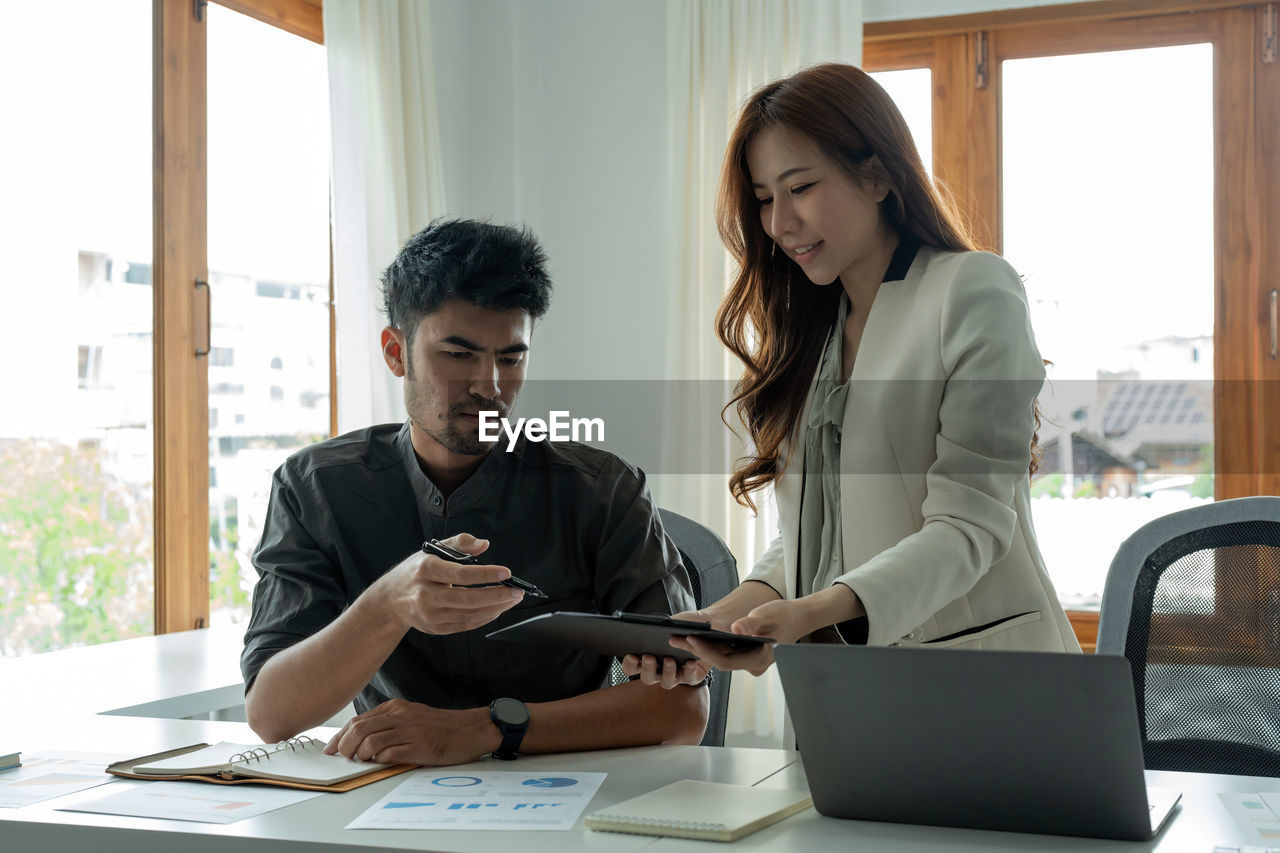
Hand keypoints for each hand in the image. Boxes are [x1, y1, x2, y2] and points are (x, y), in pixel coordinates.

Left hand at [323, 698, 496, 765]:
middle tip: (343, 759)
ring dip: (361, 756)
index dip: (340, 736)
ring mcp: (409, 731)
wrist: (470, 729)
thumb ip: (388, 724)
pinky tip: (383, 763)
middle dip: (344, 747)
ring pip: (370, 742)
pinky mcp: (419, 747)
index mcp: (395, 708)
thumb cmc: (440, 726)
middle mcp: (400, 716)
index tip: (331, 749)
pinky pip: (389, 755)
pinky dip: (380, 761)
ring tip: (364, 762)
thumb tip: (361, 740)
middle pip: (359, 730)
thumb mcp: (411, 716)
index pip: (358, 720)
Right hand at [379, 533, 523, 634]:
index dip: (485, 574)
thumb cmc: (416, 571)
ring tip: (512, 599)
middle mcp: (426, 595)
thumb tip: (483, 544)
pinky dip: (485, 618)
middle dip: (497, 596)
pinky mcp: (436, 628)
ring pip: (469, 615)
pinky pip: (466, 625)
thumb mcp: (432, 550)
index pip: (460, 574)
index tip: (506, 572)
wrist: (390, 600)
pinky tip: (497, 609)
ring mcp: (430, 615)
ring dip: (495, 608)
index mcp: (425, 570)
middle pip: (467, 599)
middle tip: (517, 591)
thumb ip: (459, 543)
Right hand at [620, 609, 718, 688]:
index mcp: (650, 656)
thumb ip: (662, 626)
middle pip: (647, 678)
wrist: (711, 627)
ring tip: (670, 659)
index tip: (632, 655)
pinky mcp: (692, 677)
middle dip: (647, 669)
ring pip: (666, 682)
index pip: (633, 666)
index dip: (630, 664)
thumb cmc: (688, 624)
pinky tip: (690, 662)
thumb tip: (653, 629)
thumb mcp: (674, 622)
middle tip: (649, 657)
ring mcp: (676, 674)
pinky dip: (689, 670)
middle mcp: (660, 669)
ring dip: (667, 672)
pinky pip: (688, 679)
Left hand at [669, 598, 813, 677]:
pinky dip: (710, 646)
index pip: (727, 661)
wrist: (797, 618)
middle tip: (674, 639)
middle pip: (720, 661)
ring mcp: (749, 662)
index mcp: (760, 659)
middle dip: (697, 650)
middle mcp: (753, 664)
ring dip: (700, 648)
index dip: (708, 651)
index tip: (691, 639)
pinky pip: (725, 654)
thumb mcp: (769, 615)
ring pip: (721, 658)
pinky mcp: (744, 655)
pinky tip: (693, 636)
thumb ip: (753, 624)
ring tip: (677, 637)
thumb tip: (736, 629)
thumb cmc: (784, 616)